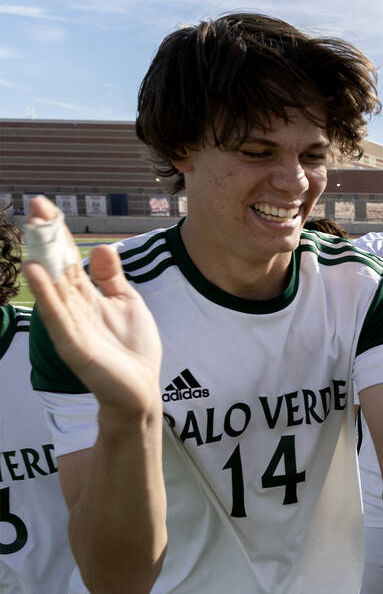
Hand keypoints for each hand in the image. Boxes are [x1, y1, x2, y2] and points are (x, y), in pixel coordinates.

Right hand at [20, 196, 161, 413]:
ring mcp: (71, 324)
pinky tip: (36, 273)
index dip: (60, 232)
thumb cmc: (132, 348)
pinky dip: (46, 294)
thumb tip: (101, 247)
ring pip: (53, 286)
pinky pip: (56, 315)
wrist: (140, 389)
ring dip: (42, 259)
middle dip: (47, 237)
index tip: (45, 205)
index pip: (69, 257)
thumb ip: (112, 277)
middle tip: (33, 206)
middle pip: (57, 265)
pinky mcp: (73, 344)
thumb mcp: (127, 302)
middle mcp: (74, 305)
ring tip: (32, 231)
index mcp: (87, 294)